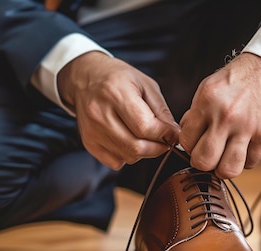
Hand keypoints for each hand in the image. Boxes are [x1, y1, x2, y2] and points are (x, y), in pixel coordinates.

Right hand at [57, 51, 179, 169]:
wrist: (86, 77)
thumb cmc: (119, 78)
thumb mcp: (146, 85)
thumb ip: (161, 111)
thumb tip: (174, 135)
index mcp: (115, 93)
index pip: (145, 126)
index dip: (165, 134)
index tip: (173, 134)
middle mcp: (99, 113)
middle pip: (136, 147)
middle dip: (158, 148)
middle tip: (164, 140)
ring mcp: (92, 130)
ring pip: (128, 157)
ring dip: (143, 151)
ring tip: (143, 136)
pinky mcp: (88, 142)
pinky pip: (116, 162)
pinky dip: (127, 155)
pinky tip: (127, 139)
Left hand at [179, 53, 260, 178]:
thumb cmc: (240, 77)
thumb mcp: (209, 87)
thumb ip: (196, 113)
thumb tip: (187, 134)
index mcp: (206, 102)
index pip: (186, 141)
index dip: (189, 146)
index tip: (195, 143)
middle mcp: (225, 116)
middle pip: (204, 161)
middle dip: (203, 163)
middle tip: (208, 155)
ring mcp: (246, 128)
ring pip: (228, 170)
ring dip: (224, 168)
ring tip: (225, 158)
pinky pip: (250, 163)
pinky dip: (246, 160)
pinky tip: (244, 148)